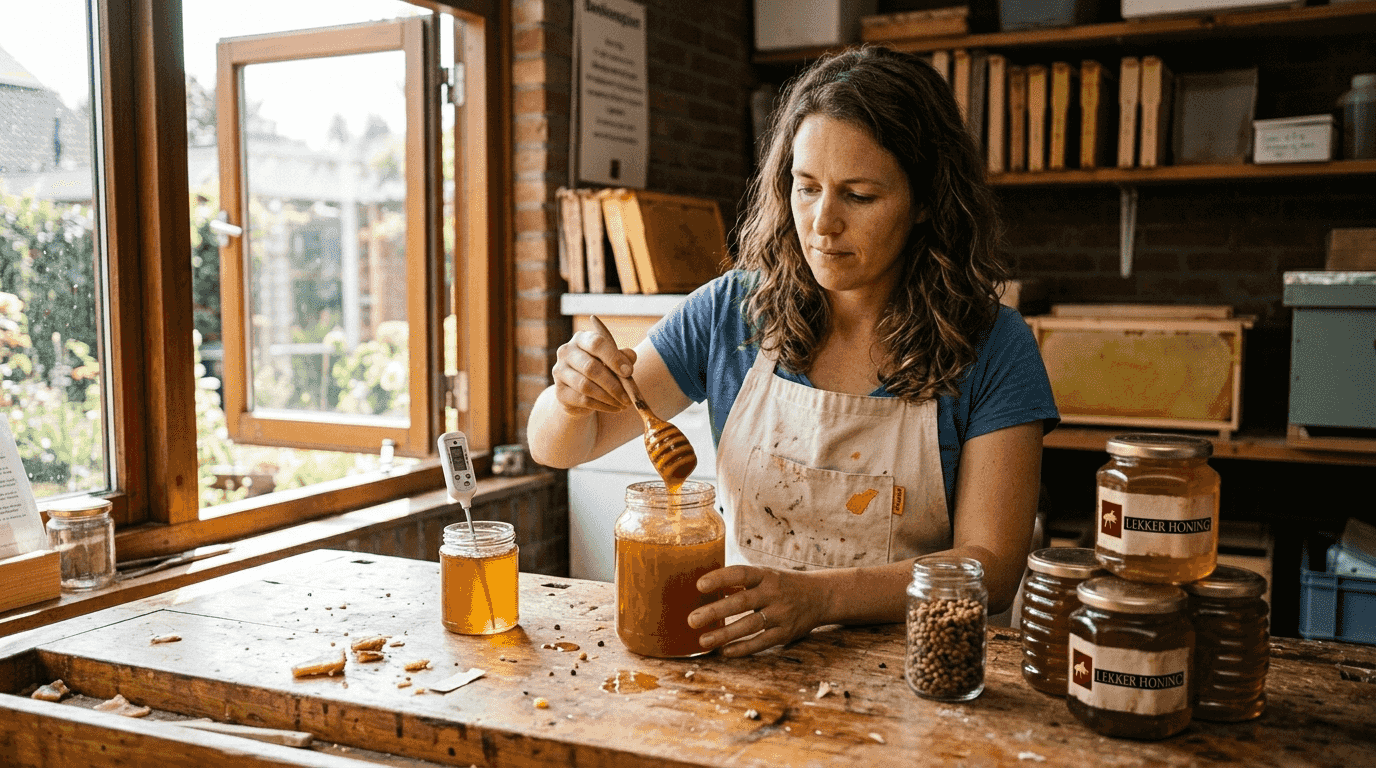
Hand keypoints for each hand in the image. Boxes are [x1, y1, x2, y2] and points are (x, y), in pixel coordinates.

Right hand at [550, 329, 636, 414]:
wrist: (580, 391)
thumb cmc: (602, 369)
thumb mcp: (614, 361)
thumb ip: (623, 357)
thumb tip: (630, 358)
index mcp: (582, 338)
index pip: (596, 343)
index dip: (614, 358)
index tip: (629, 372)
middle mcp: (566, 352)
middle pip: (590, 367)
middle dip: (613, 384)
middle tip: (628, 397)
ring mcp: (559, 371)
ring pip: (585, 386)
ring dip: (608, 397)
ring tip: (624, 404)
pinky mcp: (560, 392)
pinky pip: (583, 400)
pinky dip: (602, 406)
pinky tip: (614, 408)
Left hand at [687, 565, 825, 656]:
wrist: (820, 596)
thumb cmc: (782, 584)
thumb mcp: (766, 575)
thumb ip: (740, 581)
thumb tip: (706, 588)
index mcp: (766, 575)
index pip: (741, 573)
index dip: (720, 578)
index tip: (699, 585)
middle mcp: (773, 593)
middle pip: (742, 602)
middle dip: (716, 611)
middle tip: (692, 620)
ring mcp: (781, 614)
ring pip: (750, 626)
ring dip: (724, 634)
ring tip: (703, 641)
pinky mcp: (785, 633)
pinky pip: (761, 642)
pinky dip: (742, 648)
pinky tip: (725, 652)